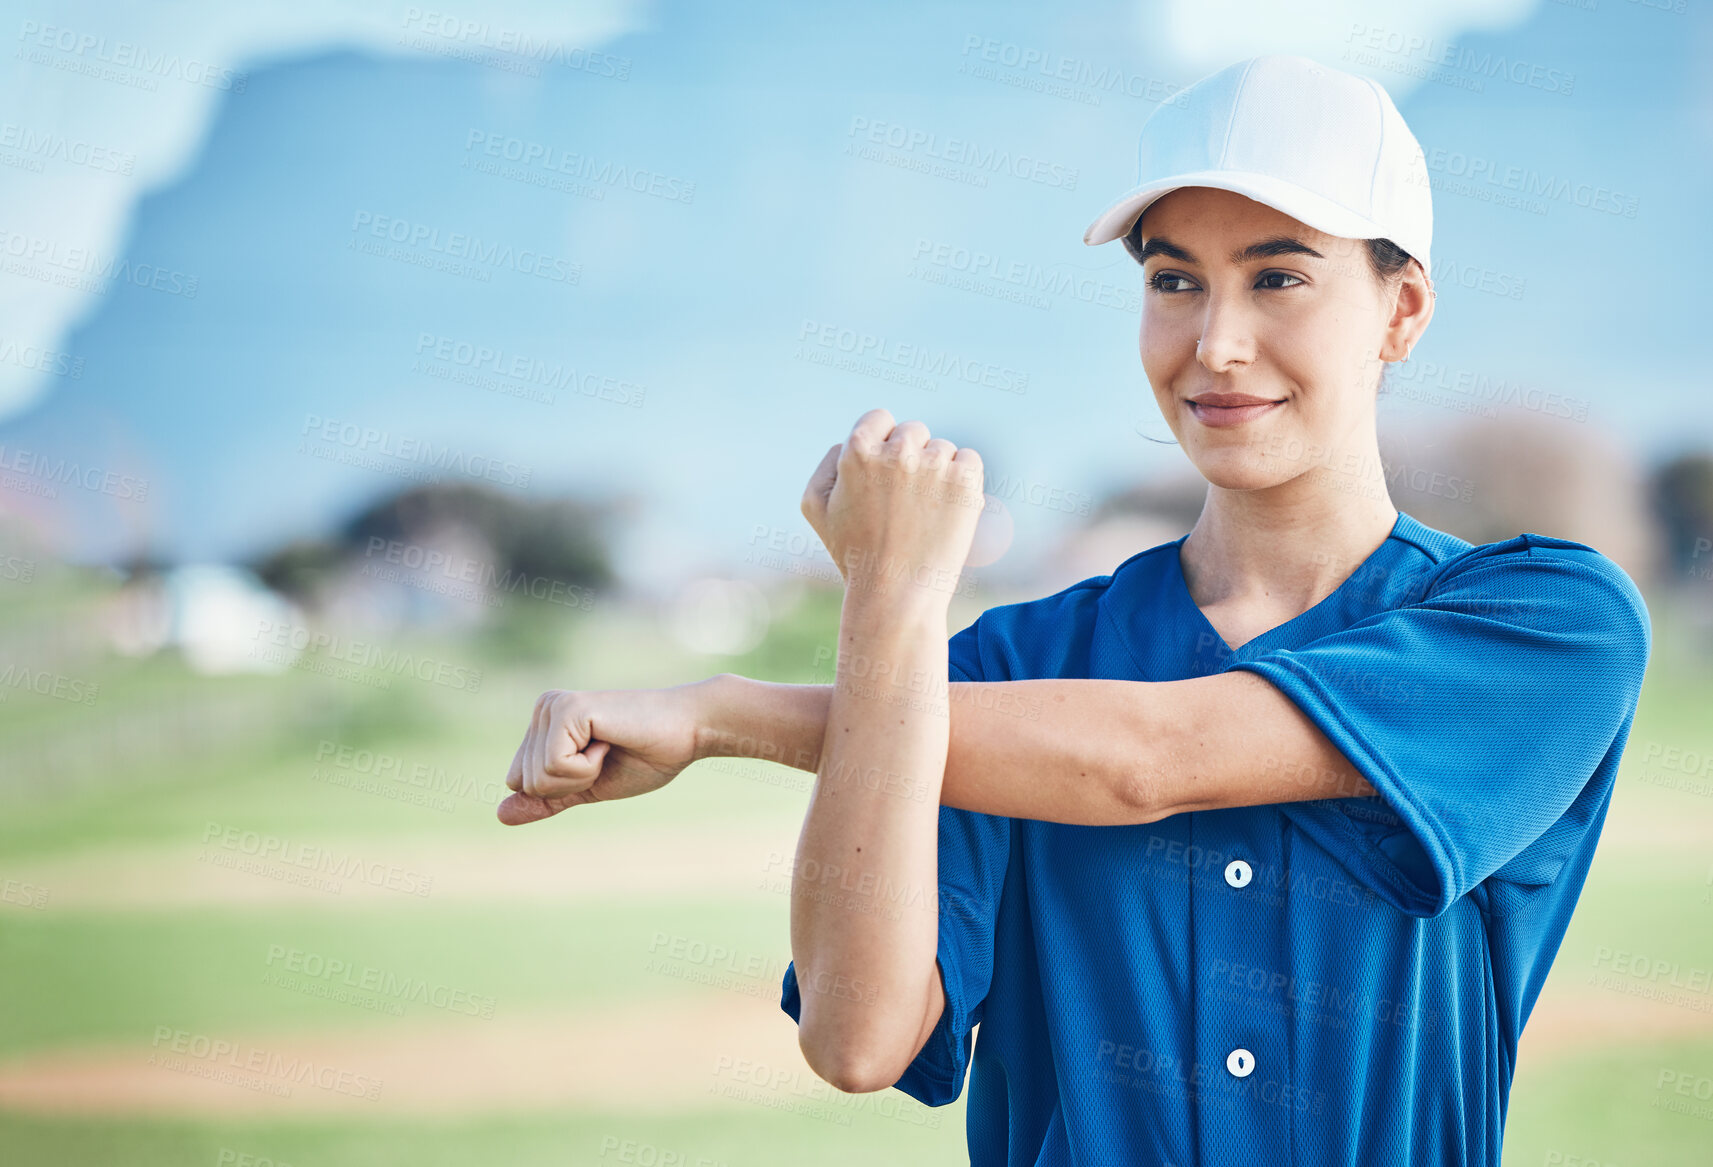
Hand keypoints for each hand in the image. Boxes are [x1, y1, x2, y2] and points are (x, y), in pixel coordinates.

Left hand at [497, 681, 707, 825]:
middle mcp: (544, 708)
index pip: (520, 782)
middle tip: (607, 755)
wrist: (688, 732)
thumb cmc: (646, 756)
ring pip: (537, 778)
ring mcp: (553, 706)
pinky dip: (586, 768)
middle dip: (570, 784)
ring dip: (582, 776)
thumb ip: (547, 800)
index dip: (563, 789)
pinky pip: (554, 767)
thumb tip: (500, 816)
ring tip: (609, 746)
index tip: (600, 763)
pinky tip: (608, 741)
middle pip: (525, 782)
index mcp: (546, 723)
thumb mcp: (588, 787)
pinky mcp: (566, 709)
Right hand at [800, 408, 984, 603]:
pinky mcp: (964, 482)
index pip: (880, 418)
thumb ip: (827, 464)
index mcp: (857, 450)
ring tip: (924, 514)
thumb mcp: (816, 508)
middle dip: (911, 458)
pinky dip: (964, 480)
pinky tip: (948, 509)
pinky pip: (970, 460)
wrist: (895, 594)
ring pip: (942, 449)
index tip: (886, 471)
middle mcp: (897, 451)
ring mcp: (933, 464)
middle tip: (905, 502)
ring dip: (938, 472)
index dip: (883, 443)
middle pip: (913, 432)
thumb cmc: (854, 554)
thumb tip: (851, 441)